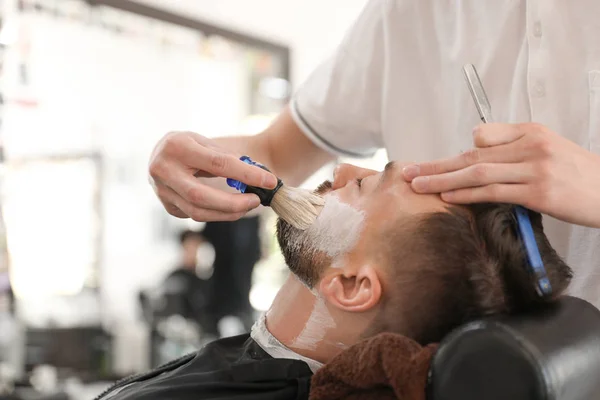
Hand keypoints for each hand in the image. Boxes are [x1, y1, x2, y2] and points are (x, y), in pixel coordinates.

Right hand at [148, 131, 277, 221]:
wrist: (159, 154)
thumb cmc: (188, 145)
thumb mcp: (205, 142)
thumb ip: (227, 157)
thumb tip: (257, 175)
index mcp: (177, 147)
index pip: (217, 164)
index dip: (246, 174)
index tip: (269, 181)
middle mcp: (163, 170)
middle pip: (202, 196)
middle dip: (233, 203)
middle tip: (256, 200)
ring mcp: (161, 191)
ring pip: (198, 212)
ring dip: (227, 213)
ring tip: (247, 206)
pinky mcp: (167, 206)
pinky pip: (195, 215)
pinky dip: (216, 213)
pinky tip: (229, 208)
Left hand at [401, 123, 599, 227]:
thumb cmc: (577, 175)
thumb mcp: (547, 149)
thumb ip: (511, 146)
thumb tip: (475, 146)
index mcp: (531, 132)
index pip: (482, 137)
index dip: (455, 155)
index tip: (431, 166)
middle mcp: (531, 146)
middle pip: (472, 154)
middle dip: (436, 164)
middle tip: (408, 172)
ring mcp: (535, 169)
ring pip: (478, 172)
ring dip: (443, 179)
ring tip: (417, 185)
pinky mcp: (539, 193)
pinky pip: (494, 192)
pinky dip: (467, 194)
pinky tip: (447, 196)